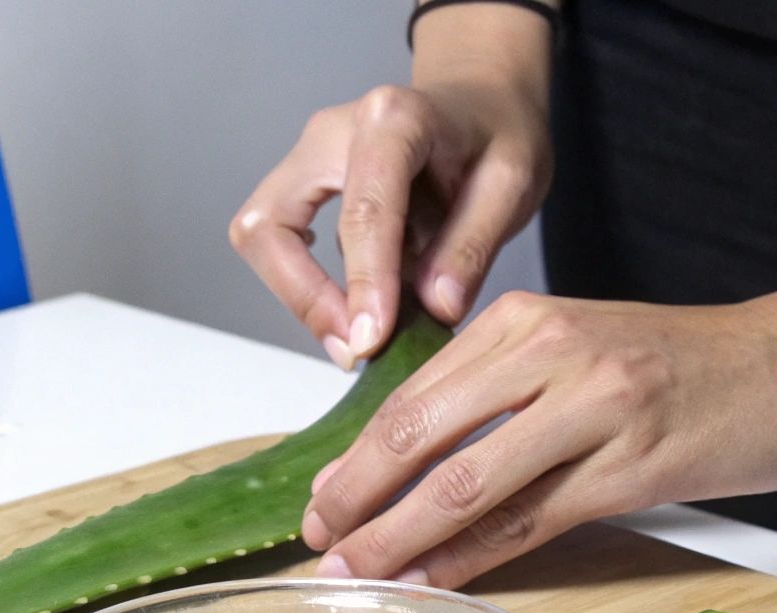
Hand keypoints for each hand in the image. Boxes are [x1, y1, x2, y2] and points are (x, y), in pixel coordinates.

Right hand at [230, 6, 552, 367]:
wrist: (480, 102)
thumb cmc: (497, 134)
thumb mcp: (514, 183)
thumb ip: (473, 246)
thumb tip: (435, 309)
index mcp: (394, 118)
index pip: (364, 210)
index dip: (365, 283)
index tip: (373, 342)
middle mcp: (331, 132)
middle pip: (271, 223)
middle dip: (302, 295)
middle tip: (355, 347)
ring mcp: (306, 158)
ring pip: (261, 238)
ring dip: (300, 296)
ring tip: (358, 337)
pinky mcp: (299, 186)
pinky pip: (279, 244)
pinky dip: (308, 288)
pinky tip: (355, 311)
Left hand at [301, 290, 776, 586]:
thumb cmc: (683, 365)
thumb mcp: (577, 350)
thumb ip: (496, 389)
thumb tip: (409, 458)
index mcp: (523, 321)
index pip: (411, 397)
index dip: (354, 459)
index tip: (319, 504)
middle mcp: (549, 354)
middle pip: (420, 436)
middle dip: (356, 498)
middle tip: (317, 544)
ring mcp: (592, 408)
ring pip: (466, 483)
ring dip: (399, 537)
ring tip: (355, 574)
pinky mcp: (632, 465)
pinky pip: (529, 520)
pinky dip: (470, 556)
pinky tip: (433, 580)